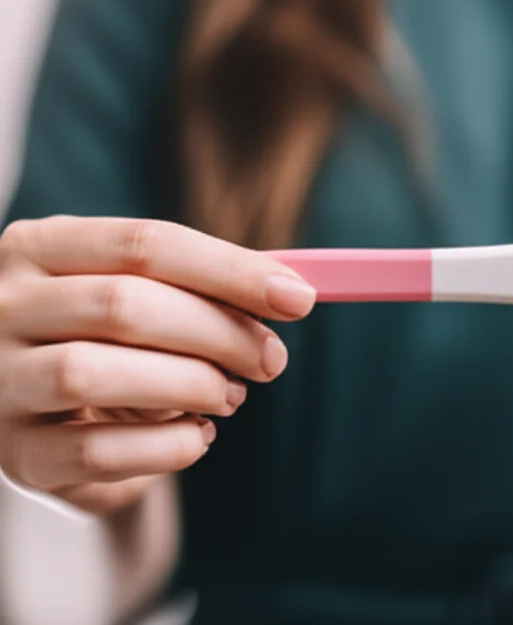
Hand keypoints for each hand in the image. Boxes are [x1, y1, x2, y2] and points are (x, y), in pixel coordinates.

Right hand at [0, 216, 315, 513]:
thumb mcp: (142, 294)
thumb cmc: (108, 340)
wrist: (44, 415)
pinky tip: (197, 435)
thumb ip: (204, 286)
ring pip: (92, 374)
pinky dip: (166, 445)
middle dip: (219, 333)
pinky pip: (94, 452)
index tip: (299, 298)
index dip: (230, 270)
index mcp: (39, 247)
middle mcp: (1, 306)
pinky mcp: (15, 454)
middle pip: (123, 306)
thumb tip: (292, 292)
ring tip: (230, 396)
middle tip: (271, 360)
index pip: (144, 244)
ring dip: (188, 385)